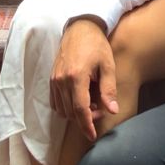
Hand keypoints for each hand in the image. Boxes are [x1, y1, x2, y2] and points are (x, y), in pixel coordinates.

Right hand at [50, 18, 118, 141]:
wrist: (80, 28)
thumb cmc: (97, 45)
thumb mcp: (108, 65)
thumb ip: (109, 89)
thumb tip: (112, 110)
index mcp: (76, 77)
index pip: (80, 109)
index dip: (86, 125)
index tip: (92, 136)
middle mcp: (61, 81)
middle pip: (71, 112)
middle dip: (85, 117)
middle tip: (101, 109)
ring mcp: (54, 80)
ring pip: (62, 109)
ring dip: (76, 113)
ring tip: (91, 104)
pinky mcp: (51, 79)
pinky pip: (56, 102)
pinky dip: (66, 106)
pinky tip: (79, 99)